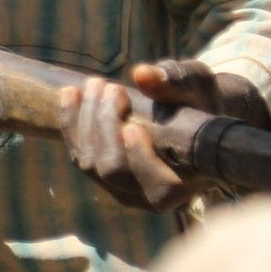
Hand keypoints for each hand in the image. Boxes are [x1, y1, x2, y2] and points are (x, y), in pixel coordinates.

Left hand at [60, 61, 270, 211]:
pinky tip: (71, 92)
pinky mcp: (104, 177)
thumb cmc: (199, 98)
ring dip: (85, 120)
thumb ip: (176, 82)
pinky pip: (79, 155)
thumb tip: (143, 74)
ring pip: (91, 165)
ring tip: (95, 83)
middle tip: (112, 87)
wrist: (190, 110)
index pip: (161, 188)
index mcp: (190, 181)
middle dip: (106, 126)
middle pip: (114, 171)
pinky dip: (72, 123)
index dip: (141, 160)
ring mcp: (125, 190)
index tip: (133, 127)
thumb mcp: (197, 85)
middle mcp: (155, 197)